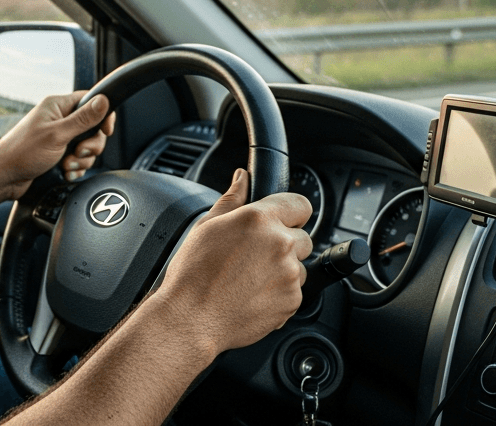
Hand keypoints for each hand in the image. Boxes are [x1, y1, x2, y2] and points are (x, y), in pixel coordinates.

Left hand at [0, 91, 114, 198]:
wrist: (4, 178)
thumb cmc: (22, 153)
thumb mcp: (57, 134)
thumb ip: (83, 119)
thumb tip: (104, 101)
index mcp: (57, 106)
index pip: (90, 101)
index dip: (103, 115)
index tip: (106, 130)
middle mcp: (59, 119)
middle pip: (93, 127)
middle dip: (90, 145)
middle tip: (78, 152)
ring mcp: (59, 137)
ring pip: (87, 146)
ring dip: (81, 160)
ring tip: (66, 165)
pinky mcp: (58, 154)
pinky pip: (78, 159)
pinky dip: (75, 168)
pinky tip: (65, 172)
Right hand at [152, 169, 312, 354]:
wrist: (192, 318)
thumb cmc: (194, 274)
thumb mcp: (206, 226)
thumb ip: (232, 199)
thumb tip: (242, 178)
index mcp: (260, 219)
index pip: (300, 205)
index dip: (290, 213)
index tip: (281, 221)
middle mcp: (280, 243)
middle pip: (303, 237)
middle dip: (284, 244)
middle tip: (255, 256)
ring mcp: (289, 274)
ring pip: (299, 267)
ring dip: (283, 270)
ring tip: (250, 278)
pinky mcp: (292, 301)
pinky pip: (294, 292)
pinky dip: (279, 293)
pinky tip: (252, 294)